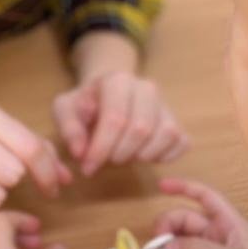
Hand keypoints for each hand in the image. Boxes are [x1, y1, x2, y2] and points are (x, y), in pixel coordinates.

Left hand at [53, 72, 188, 176]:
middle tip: (105, 162)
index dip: (102, 147)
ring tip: (123, 158)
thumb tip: (80, 152)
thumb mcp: (65, 109)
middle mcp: (146, 88)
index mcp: (117, 81)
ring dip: (143, 156)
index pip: (116, 118)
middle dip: (120, 154)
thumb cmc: (85, 104)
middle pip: (141, 128)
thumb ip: (69, 127)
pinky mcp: (178, 121)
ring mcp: (165, 104)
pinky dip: (165, 157)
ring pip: (166, 134)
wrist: (107, 94)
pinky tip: (144, 157)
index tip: (88, 167)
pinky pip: (182, 142)